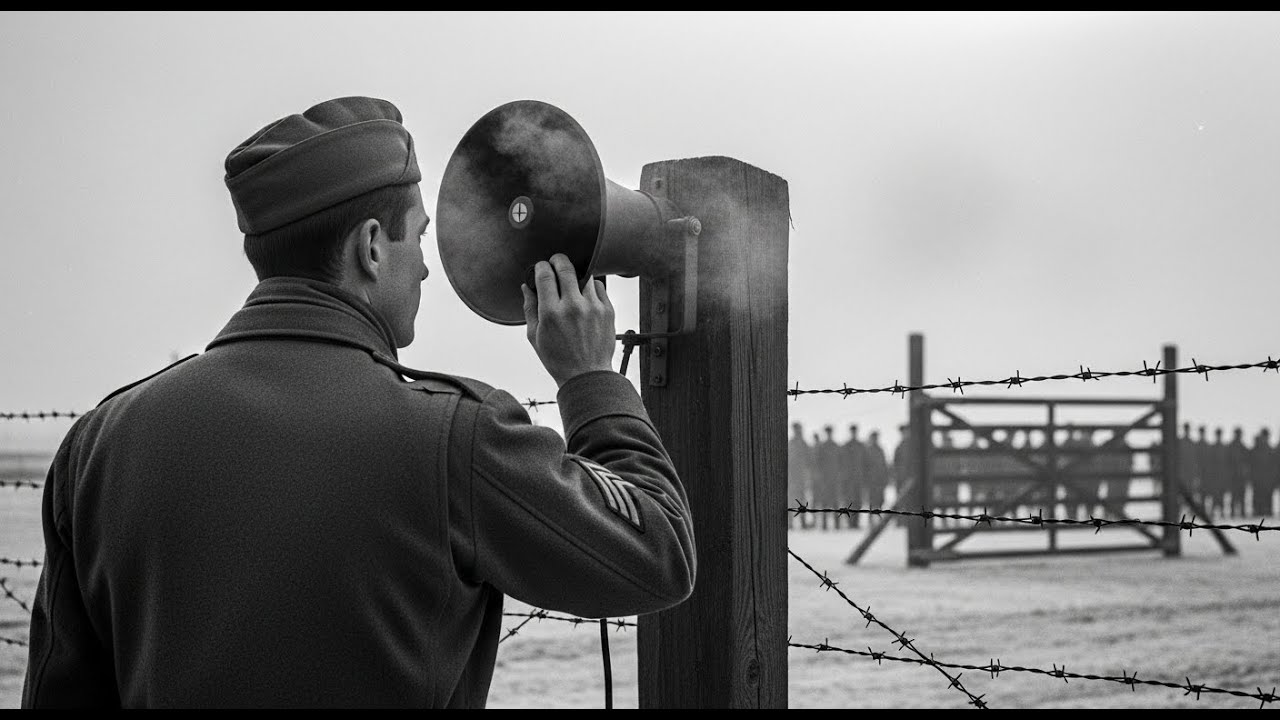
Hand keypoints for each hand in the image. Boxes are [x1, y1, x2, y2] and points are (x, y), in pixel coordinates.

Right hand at [521, 254, 615, 387]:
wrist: (587, 375)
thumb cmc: (558, 358)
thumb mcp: (535, 336)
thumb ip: (529, 308)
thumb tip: (526, 287)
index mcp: (551, 313)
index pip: (545, 275)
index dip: (541, 266)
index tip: (541, 267)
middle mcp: (573, 307)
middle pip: (566, 267)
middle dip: (558, 260)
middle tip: (555, 261)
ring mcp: (593, 308)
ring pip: (585, 275)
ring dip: (576, 274)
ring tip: (571, 281)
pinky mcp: (608, 311)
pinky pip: (599, 286)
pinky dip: (590, 286)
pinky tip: (585, 295)